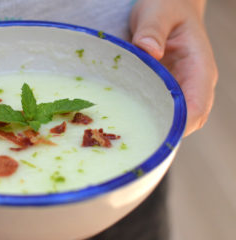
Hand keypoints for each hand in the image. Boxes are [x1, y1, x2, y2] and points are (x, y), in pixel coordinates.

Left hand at [130, 0, 217, 135]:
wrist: (168, 5)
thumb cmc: (167, 6)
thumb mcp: (159, 11)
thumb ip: (153, 29)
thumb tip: (149, 50)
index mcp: (199, 69)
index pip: (196, 108)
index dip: (177, 126)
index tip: (150, 135)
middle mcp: (193, 84)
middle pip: (185, 123)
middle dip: (161, 135)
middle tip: (131, 144)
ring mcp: (180, 89)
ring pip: (171, 120)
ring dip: (152, 129)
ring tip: (124, 135)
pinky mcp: (165, 89)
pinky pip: (158, 110)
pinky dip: (144, 117)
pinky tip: (123, 119)